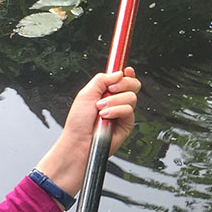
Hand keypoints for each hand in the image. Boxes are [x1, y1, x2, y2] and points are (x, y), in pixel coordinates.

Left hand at [36, 68, 141, 196]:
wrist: (79, 142)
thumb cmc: (78, 122)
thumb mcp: (86, 93)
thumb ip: (102, 79)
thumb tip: (118, 73)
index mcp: (106, 92)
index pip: (122, 78)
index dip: (126, 72)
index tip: (126, 70)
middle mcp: (116, 101)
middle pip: (133, 84)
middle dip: (123, 84)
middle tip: (110, 90)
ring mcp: (122, 112)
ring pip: (131, 97)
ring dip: (114, 101)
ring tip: (101, 110)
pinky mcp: (127, 124)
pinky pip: (129, 110)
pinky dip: (116, 111)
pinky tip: (106, 117)